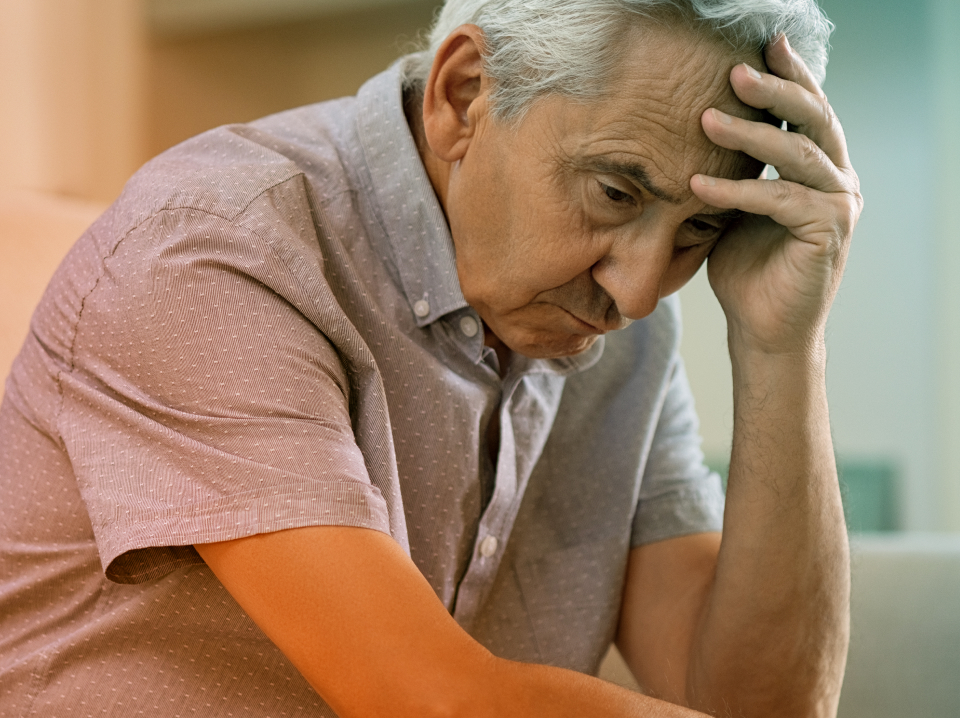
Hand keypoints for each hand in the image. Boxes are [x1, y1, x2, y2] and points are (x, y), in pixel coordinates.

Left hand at [692, 35, 862, 356]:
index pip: (807, 113)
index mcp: (819, 170)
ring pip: (798, 153)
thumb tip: (698, 130)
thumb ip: (735, 172)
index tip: (762, 46)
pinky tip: (698, 185)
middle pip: (813, 120)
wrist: (761, 328)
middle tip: (736, 70)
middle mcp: (838, 181)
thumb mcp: (735, 209)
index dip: (789, 77)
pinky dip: (737, 190)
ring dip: (751, 133)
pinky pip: (779, 198)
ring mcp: (839, 204)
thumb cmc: (746, 270)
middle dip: (775, 90)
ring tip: (706, 118)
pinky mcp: (827, 231)